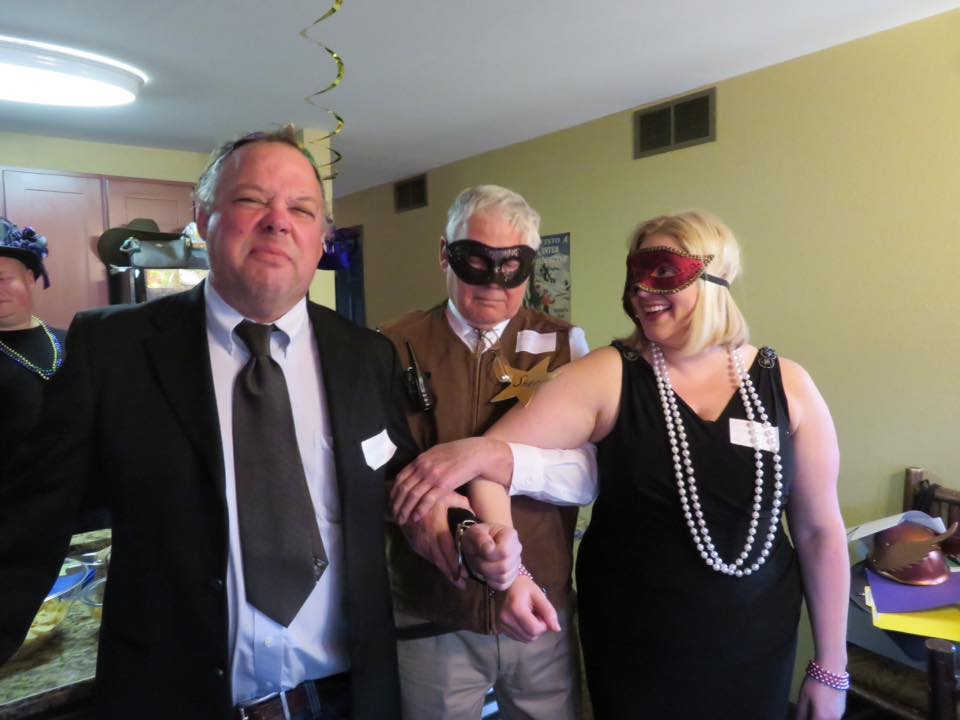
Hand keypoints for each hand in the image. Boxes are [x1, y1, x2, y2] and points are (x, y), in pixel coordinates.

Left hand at [391, 437, 511, 523]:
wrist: (476, 454)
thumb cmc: (458, 453)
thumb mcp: (436, 453)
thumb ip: (424, 462)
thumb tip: (414, 471)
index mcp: (420, 460)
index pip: (401, 478)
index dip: (394, 493)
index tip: (391, 503)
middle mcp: (423, 467)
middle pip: (404, 488)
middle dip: (397, 504)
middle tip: (393, 515)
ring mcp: (433, 476)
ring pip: (413, 496)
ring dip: (405, 510)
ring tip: (402, 520)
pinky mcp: (444, 484)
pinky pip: (428, 500)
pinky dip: (420, 510)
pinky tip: (415, 518)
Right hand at [398, 492, 470, 588]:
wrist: (401, 503)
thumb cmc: (427, 498)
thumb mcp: (445, 496)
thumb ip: (462, 503)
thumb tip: (474, 514)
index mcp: (436, 526)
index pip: (447, 549)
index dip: (455, 563)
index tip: (464, 574)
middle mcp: (427, 538)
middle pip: (440, 560)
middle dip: (451, 573)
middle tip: (462, 584)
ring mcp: (420, 543)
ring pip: (433, 561)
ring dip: (444, 571)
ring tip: (456, 581)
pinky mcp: (415, 545)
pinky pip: (428, 557)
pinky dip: (437, 564)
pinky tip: (445, 568)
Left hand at [461, 523, 521, 589]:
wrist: (478, 546)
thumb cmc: (477, 538)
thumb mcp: (473, 532)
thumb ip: (480, 537)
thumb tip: (489, 550)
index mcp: (510, 535)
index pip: (504, 552)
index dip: (489, 555)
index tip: (479, 551)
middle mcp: (517, 549)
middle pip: (504, 567)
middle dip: (485, 565)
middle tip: (476, 558)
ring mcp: (516, 564)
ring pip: (503, 578)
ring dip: (486, 573)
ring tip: (480, 564)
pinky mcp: (512, 577)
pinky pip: (502, 585)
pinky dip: (490, 581)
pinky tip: (486, 572)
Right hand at [498, 576, 560, 642]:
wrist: (506, 583)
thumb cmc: (523, 586)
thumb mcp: (538, 594)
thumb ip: (549, 611)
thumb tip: (557, 629)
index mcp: (516, 609)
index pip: (535, 630)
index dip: (543, 625)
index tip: (541, 613)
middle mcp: (506, 620)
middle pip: (530, 637)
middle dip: (538, 628)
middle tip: (536, 614)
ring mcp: (501, 625)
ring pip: (525, 639)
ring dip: (531, 631)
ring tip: (529, 616)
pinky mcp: (500, 628)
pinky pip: (518, 638)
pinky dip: (524, 632)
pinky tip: (523, 620)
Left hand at [794, 677, 845, 719]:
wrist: (832, 670)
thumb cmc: (814, 683)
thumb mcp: (803, 698)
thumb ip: (801, 714)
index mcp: (821, 718)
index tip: (801, 717)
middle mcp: (833, 719)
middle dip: (813, 718)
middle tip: (806, 712)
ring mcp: (840, 714)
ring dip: (820, 717)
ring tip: (813, 708)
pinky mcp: (843, 708)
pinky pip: (833, 716)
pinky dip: (826, 715)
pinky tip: (821, 705)